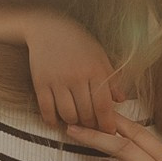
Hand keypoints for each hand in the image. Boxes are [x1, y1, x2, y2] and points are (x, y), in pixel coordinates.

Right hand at [23, 12, 127, 135]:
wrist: (48, 28)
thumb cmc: (78, 42)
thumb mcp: (100, 56)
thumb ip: (111, 79)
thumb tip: (121, 100)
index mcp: (95, 71)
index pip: (104, 105)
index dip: (107, 123)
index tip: (109, 132)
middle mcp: (77, 77)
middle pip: (86, 113)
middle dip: (91, 125)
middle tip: (93, 128)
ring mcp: (57, 81)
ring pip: (68, 114)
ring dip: (73, 123)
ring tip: (76, 123)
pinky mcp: (40, 83)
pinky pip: (46, 109)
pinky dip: (52, 120)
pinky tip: (56, 122)